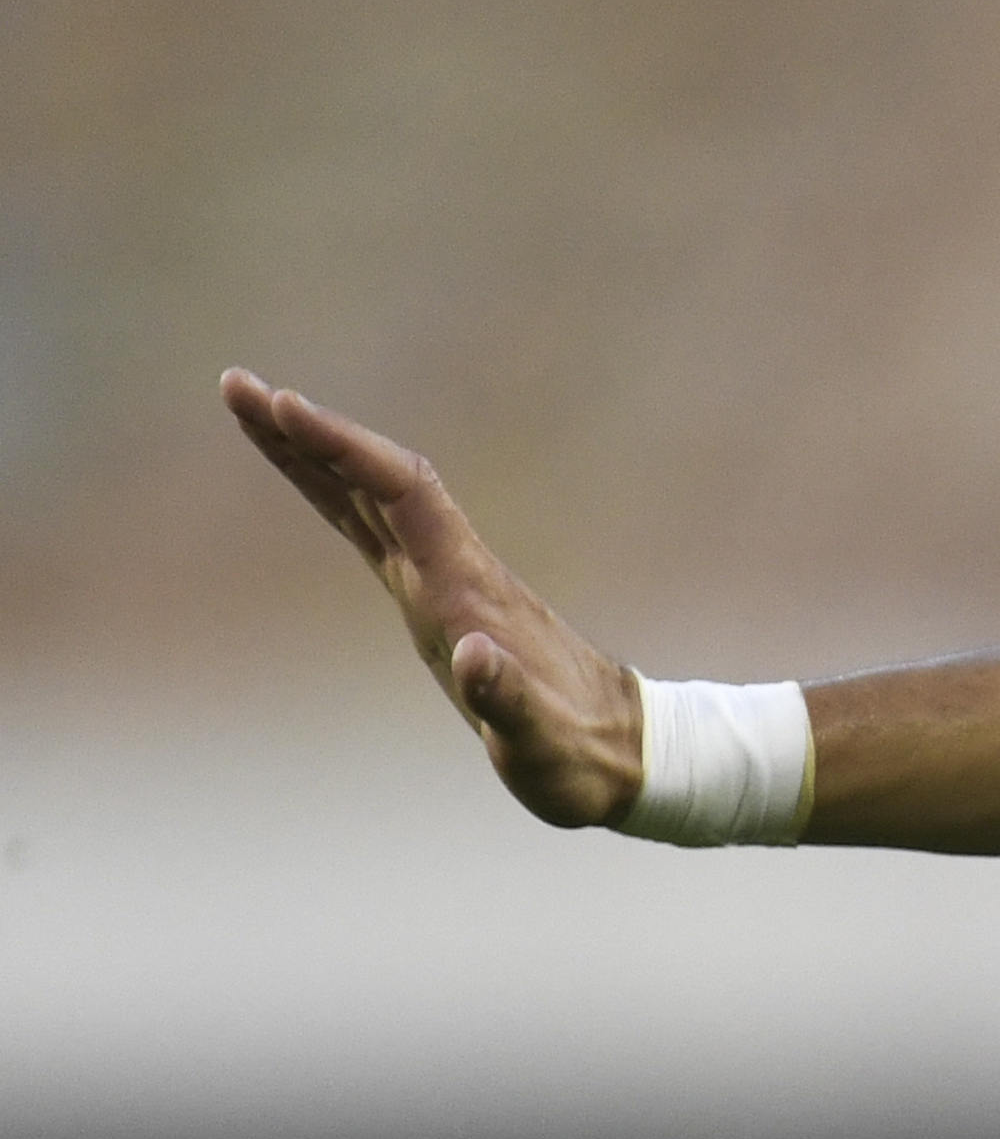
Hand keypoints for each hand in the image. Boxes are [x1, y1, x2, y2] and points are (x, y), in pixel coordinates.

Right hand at [219, 369, 644, 827]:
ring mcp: (443, 579)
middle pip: (373, 478)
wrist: (624, 748)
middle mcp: (453, 569)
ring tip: (250, 407)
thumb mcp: (542, 740)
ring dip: (309, 452)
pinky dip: (332, 494)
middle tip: (237, 387)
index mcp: (467, 589)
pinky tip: (307, 475)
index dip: (345, 448)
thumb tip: (473, 654)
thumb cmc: (579, 752)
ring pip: (366, 497)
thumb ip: (508, 700)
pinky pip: (373, 527)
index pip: (401, 491)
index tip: (289, 406)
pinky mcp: (436, 598)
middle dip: (306, 433)